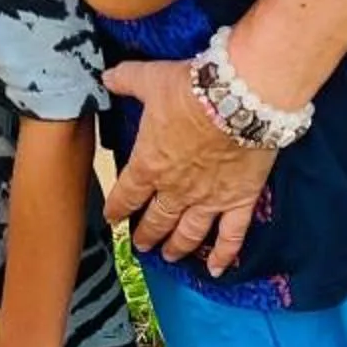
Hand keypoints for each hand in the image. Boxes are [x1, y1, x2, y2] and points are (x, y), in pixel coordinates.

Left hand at [102, 56, 271, 273]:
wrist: (239, 99)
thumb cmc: (191, 89)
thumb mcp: (150, 79)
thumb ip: (127, 80)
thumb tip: (106, 76)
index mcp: (149, 163)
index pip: (126, 194)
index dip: (117, 208)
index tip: (112, 218)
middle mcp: (175, 190)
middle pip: (156, 219)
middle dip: (145, 233)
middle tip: (140, 244)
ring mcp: (208, 199)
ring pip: (188, 233)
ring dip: (176, 247)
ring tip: (169, 256)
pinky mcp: (239, 200)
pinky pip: (231, 236)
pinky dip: (224, 255)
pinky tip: (217, 270)